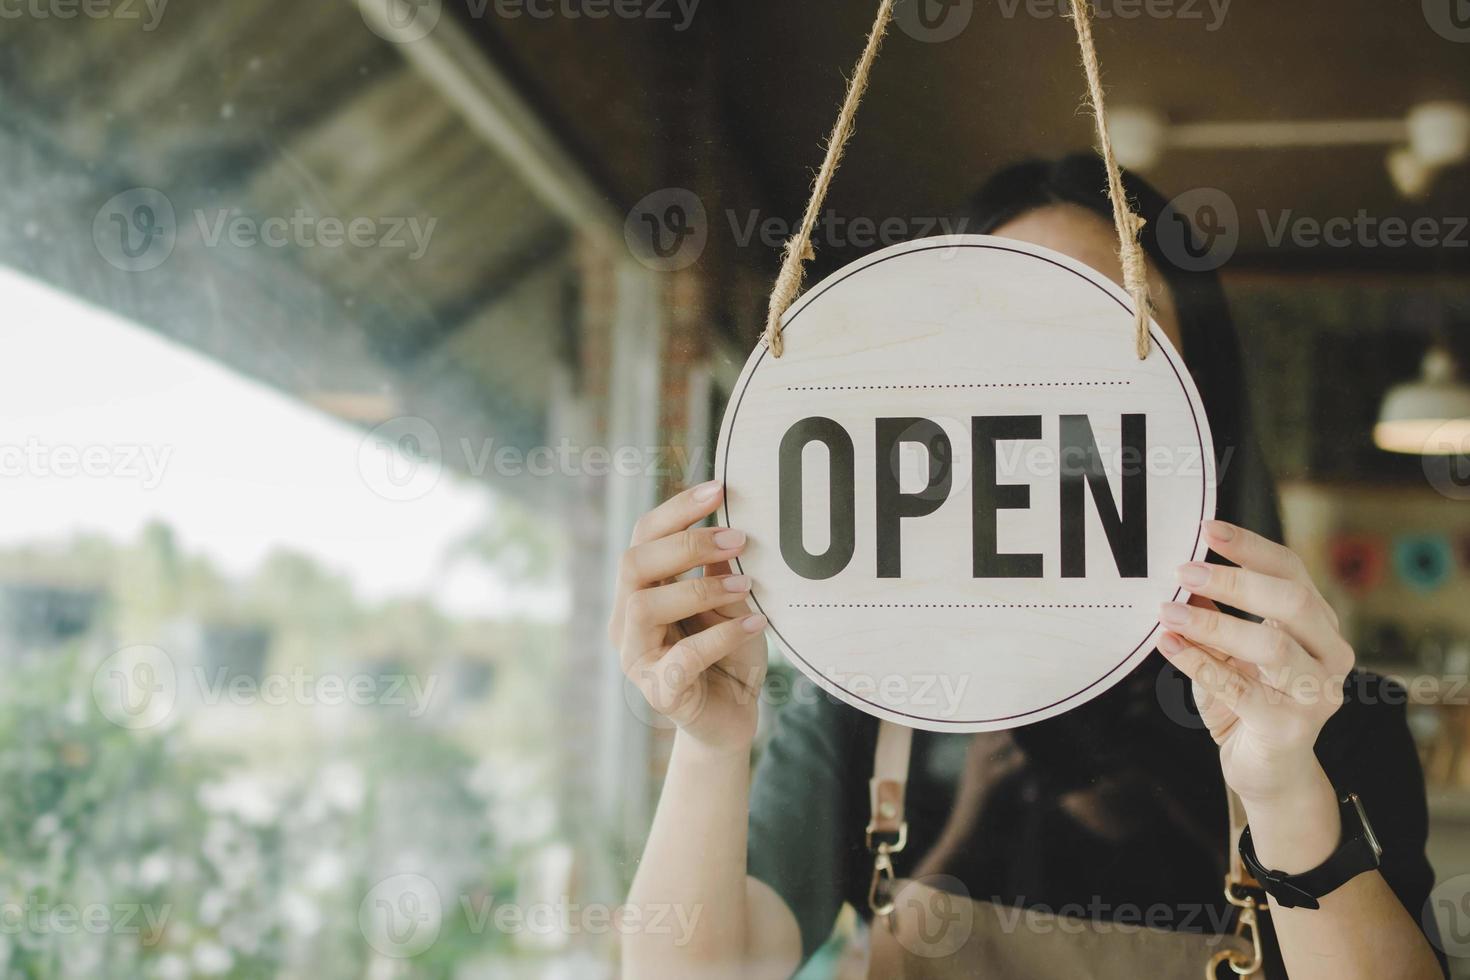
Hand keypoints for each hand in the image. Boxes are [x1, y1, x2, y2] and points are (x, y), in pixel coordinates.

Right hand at [609, 481, 768, 752]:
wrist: (731, 720)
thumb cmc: (728, 656)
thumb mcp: (730, 603)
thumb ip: (721, 570)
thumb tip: (731, 525)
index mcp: (640, 590)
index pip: (643, 536)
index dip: (676, 509)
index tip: (719, 489)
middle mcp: (628, 621)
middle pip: (633, 564)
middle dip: (686, 544)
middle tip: (738, 537)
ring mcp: (638, 659)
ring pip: (644, 607)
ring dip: (698, 588)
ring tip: (745, 584)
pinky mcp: (661, 692)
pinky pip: (682, 658)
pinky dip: (721, 636)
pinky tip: (755, 623)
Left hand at [1156, 520, 1354, 809]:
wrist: (1267, 771)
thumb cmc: (1248, 702)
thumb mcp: (1228, 652)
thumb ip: (1213, 616)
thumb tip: (1184, 578)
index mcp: (1317, 625)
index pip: (1292, 571)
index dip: (1251, 547)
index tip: (1207, 527)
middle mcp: (1329, 654)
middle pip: (1292, 602)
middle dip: (1236, 582)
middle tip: (1183, 569)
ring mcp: (1315, 693)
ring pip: (1271, 646)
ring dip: (1214, 625)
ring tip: (1168, 610)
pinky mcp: (1289, 727)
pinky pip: (1239, 689)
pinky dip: (1198, 663)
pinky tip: (1168, 644)